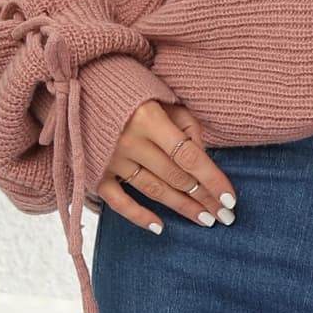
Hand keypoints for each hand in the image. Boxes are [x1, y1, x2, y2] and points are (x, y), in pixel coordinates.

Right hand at [96, 100, 237, 231]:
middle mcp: (129, 141)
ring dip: (181, 207)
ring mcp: (110, 160)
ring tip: (205, 220)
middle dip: (203, 197)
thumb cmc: (133, 90)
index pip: (189, 156)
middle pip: (175, 177)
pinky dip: (138, 216)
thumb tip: (203, 158)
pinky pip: (118, 201)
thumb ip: (187, 126)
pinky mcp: (94, 172)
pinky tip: (160, 227)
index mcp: (149, 118)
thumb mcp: (164, 97)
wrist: (82, 86)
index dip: (212, 179)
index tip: (231, 200)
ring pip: (153, 190)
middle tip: (225, 216)